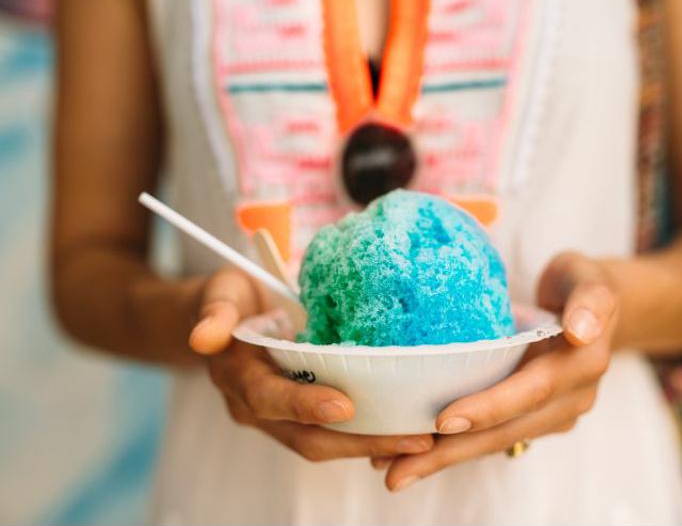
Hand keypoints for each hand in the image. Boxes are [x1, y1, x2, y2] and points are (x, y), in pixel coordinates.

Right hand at [189, 268, 433, 461]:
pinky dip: (369, 437)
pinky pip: (335, 434)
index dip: (304, 404)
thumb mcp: (222, 292)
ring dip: (372, 445)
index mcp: (237, 377)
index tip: (345, 405)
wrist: (227, 317)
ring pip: (325, 443)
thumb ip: (216, 311)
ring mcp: (280, 416)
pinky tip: (406, 433)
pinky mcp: (302, 414)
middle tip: (411, 437)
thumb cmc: (233, 297)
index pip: (270, 397)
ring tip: (420, 439)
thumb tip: (203, 336)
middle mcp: (257, 406)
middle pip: (307, 436)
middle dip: (359, 440)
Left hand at [376, 252, 617, 490]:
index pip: (530, 391)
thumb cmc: (580, 282)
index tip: (444, 421)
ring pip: (495, 441)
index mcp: (581, 366)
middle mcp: (570, 399)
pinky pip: (493, 436)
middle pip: (506, 430)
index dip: (489, 408)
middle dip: (452, 452)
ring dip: (445, 460)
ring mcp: (553, 415)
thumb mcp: (588, 279)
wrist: (593, 305)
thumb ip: (590, 301)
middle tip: (397, 471)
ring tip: (394, 474)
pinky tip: (413, 458)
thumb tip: (580, 331)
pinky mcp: (535, 420)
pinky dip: (454, 449)